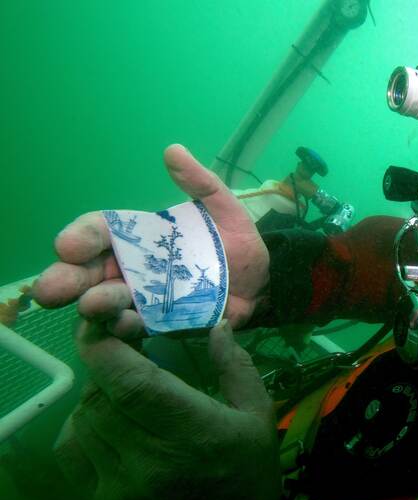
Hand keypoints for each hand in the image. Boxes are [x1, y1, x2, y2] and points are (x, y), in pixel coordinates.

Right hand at [32, 144, 269, 335]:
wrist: (264, 281)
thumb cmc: (236, 242)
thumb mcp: (223, 207)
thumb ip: (200, 183)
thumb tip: (173, 150)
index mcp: (140, 236)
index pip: (101, 232)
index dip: (83, 237)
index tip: (69, 245)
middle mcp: (133, 268)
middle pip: (90, 272)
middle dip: (68, 278)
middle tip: (52, 288)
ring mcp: (144, 298)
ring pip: (108, 302)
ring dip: (96, 304)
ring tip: (92, 304)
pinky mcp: (161, 323)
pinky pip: (137, 328)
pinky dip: (127, 327)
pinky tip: (124, 323)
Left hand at [55, 320, 280, 499]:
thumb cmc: (249, 471)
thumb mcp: (257, 414)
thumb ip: (235, 367)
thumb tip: (217, 325)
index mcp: (192, 430)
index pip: (130, 381)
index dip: (106, 347)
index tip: (104, 326)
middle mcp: (150, 459)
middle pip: (99, 396)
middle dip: (107, 370)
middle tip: (126, 362)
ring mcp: (120, 486)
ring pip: (82, 421)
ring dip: (96, 399)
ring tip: (123, 398)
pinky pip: (72, 453)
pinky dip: (81, 430)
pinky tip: (106, 428)